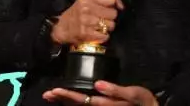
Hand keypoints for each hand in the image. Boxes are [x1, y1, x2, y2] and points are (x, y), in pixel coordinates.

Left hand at [43, 81, 157, 105]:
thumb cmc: (141, 100)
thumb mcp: (132, 94)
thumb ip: (115, 90)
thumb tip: (98, 85)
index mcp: (104, 103)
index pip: (82, 99)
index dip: (68, 95)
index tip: (55, 90)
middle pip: (77, 104)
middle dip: (62, 98)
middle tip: (48, 93)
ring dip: (64, 101)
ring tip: (51, 95)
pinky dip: (73, 104)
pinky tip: (66, 101)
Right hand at [51, 0, 123, 46]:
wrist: (61, 29)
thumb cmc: (76, 13)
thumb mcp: (86, 0)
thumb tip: (121, 5)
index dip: (115, 5)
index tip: (114, 8)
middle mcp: (86, 8)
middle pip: (113, 13)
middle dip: (110, 17)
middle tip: (102, 19)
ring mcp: (86, 21)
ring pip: (111, 25)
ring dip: (106, 27)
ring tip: (98, 26)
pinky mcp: (85, 33)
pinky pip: (105, 35)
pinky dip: (103, 36)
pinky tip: (96, 33)